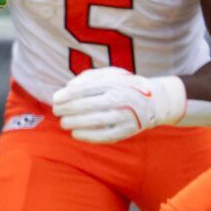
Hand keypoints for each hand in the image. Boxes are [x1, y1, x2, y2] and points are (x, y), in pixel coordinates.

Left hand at [51, 68, 184, 143]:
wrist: (155, 101)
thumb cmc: (125, 86)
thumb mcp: (111, 74)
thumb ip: (89, 77)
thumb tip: (68, 87)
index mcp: (114, 83)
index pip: (84, 89)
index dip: (66, 95)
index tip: (55, 99)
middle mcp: (120, 98)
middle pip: (86, 105)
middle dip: (67, 110)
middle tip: (56, 112)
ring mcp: (125, 115)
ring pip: (94, 121)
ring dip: (74, 123)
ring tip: (63, 123)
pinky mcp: (128, 130)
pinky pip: (105, 136)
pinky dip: (88, 136)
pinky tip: (76, 134)